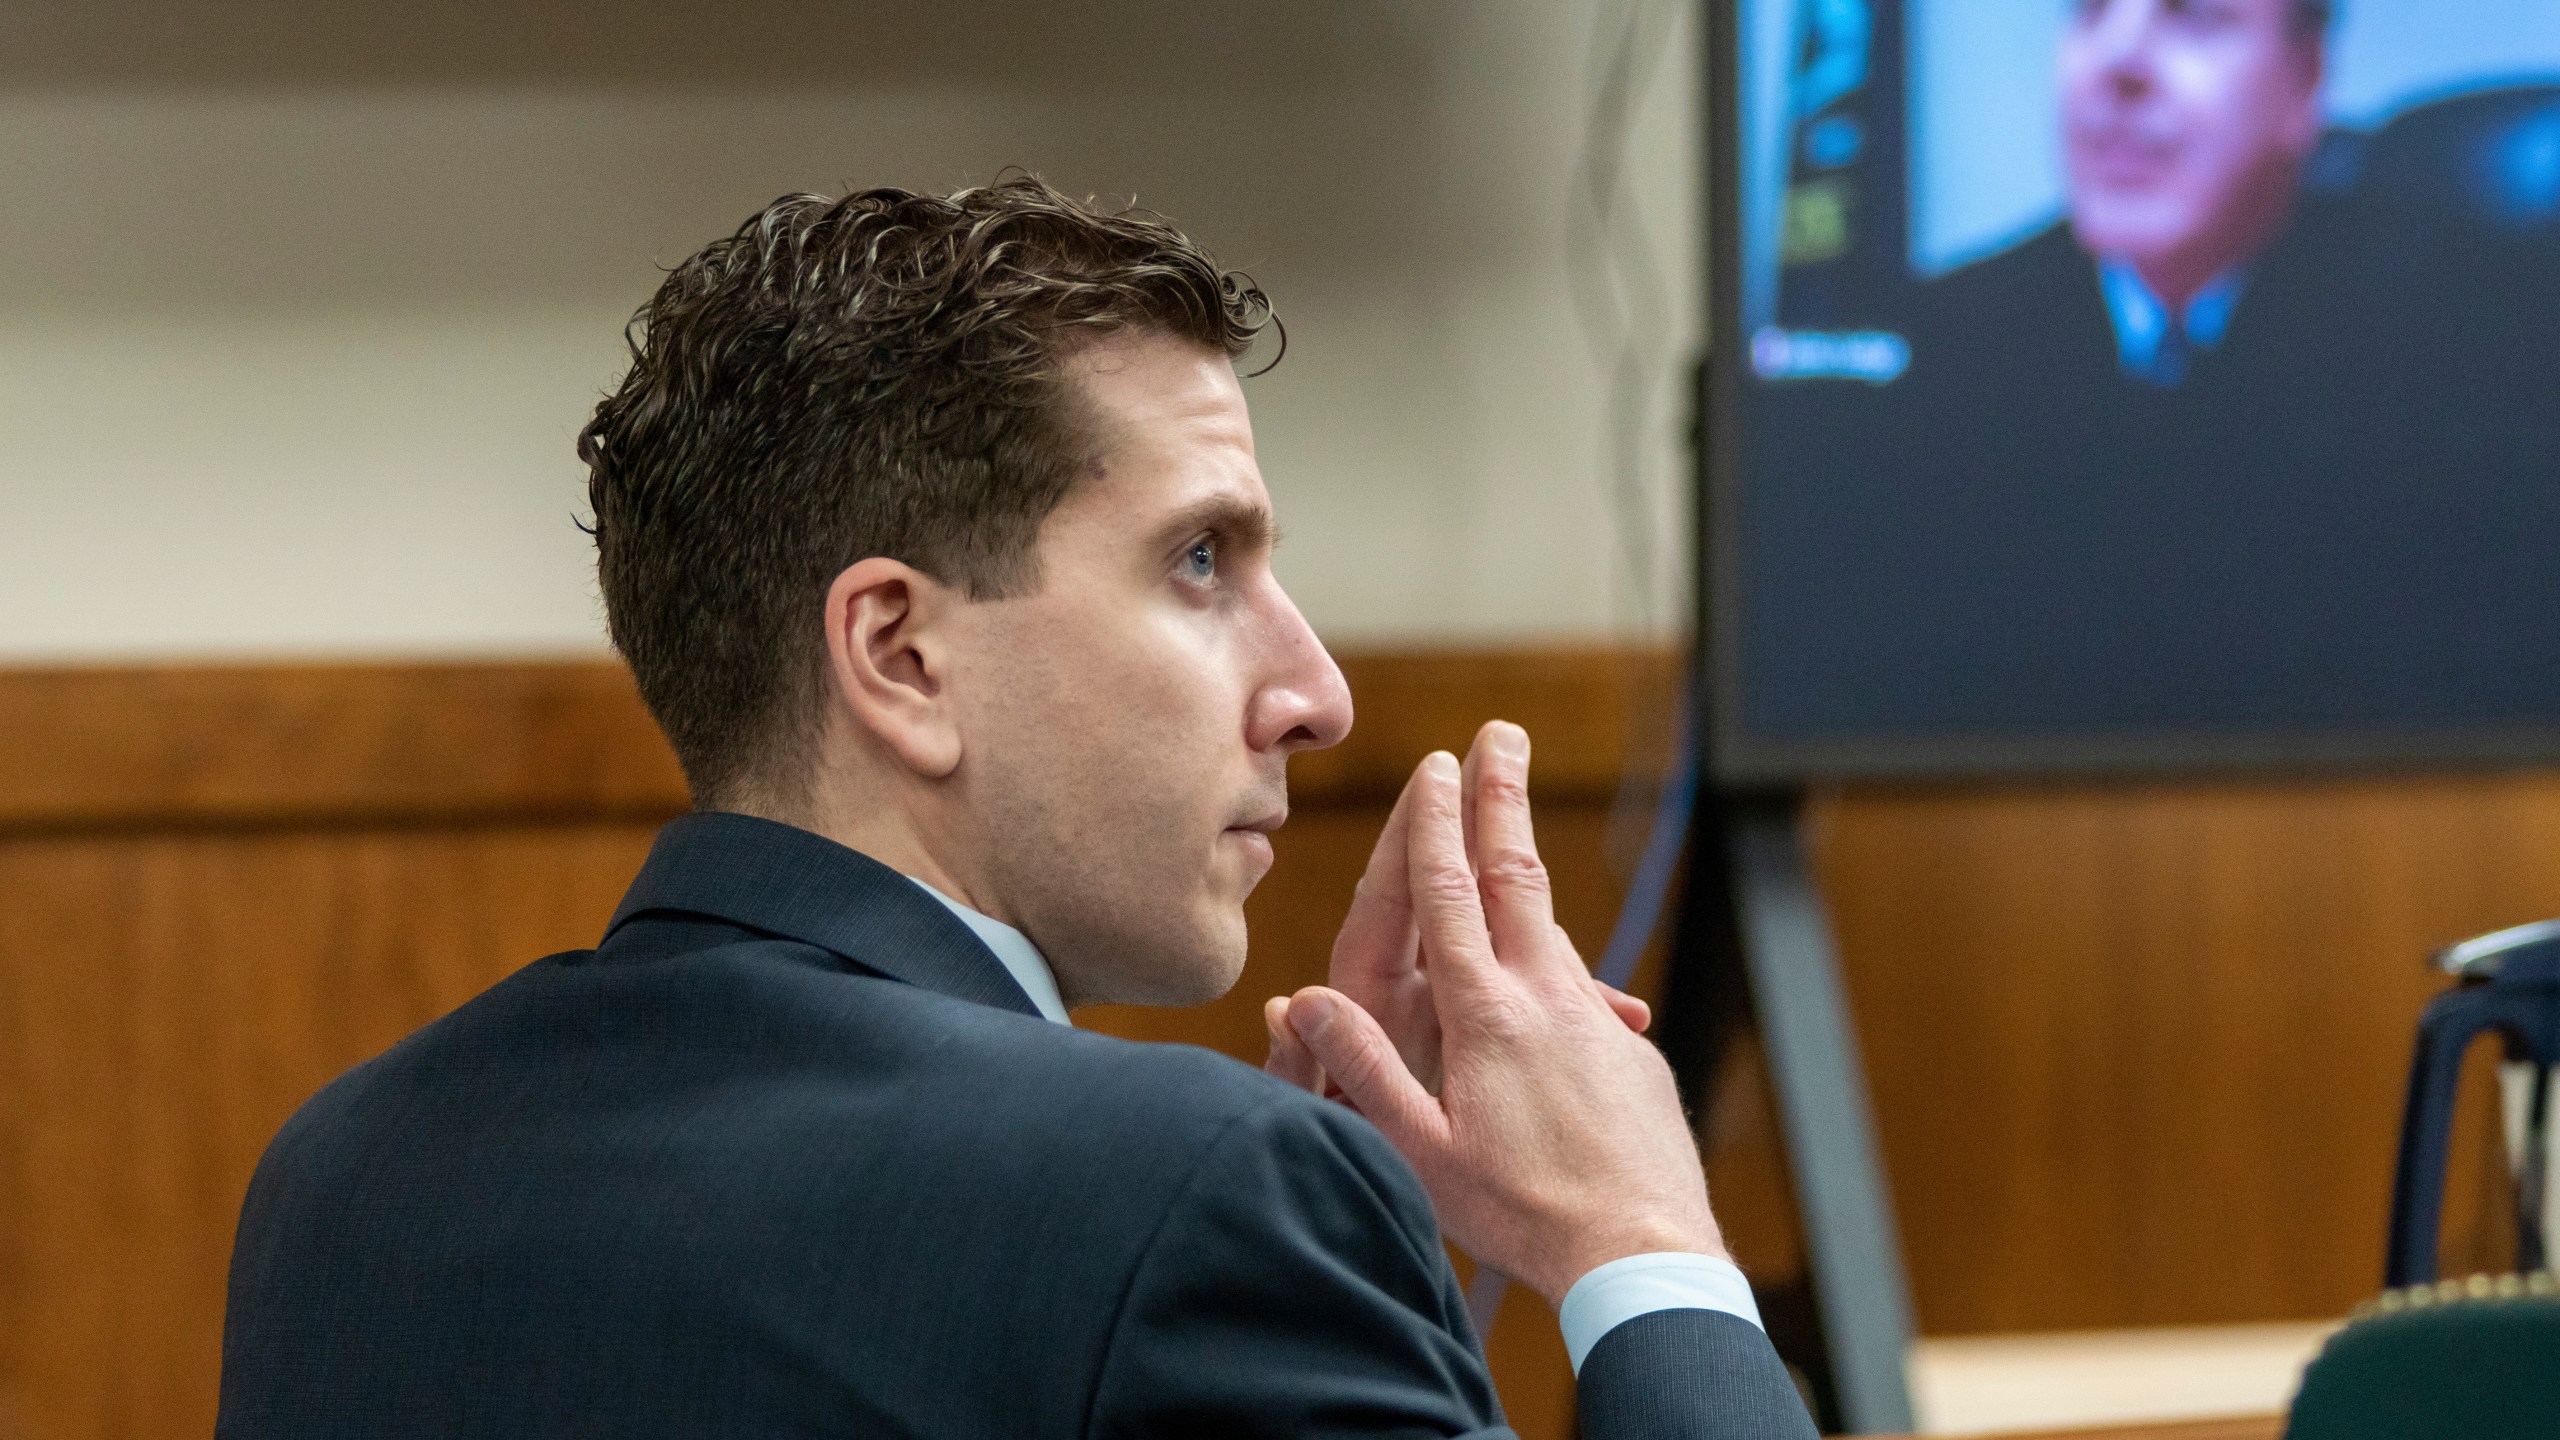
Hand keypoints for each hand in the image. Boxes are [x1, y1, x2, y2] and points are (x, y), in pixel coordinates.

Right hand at [1265, 723, 1724, 1303]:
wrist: (1642, 1251)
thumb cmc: (1522, 1214)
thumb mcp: (1420, 1152)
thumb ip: (1362, 1068)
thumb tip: (1296, 999)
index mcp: (1484, 1014)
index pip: (1451, 894)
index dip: (1438, 824)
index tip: (1436, 765)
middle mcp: (1544, 997)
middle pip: (1517, 874)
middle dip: (1503, 798)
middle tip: (1502, 735)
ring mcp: (1594, 1021)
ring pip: (1554, 924)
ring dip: (1529, 861)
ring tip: (1516, 819)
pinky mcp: (1630, 1053)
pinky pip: (1584, 991)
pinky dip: (1558, 960)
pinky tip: (1552, 976)